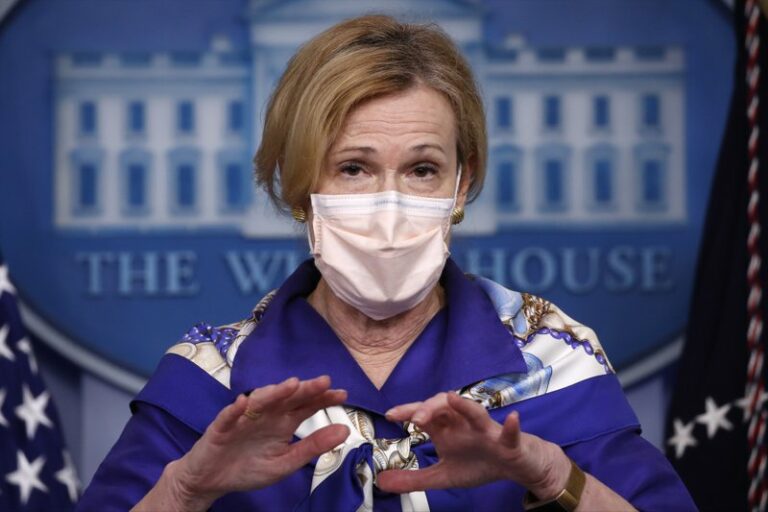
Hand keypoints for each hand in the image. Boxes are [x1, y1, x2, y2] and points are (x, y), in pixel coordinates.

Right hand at [166, 376, 348, 508]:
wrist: (211, 480)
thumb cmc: (249, 467)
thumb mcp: (286, 462)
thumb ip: (313, 447)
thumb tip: (344, 431)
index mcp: (283, 422)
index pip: (306, 406)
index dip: (322, 398)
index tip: (342, 394)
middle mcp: (266, 414)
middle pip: (287, 398)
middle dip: (304, 389)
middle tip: (323, 382)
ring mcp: (243, 418)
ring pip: (259, 401)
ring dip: (274, 392)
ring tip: (291, 385)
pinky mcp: (220, 428)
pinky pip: (228, 417)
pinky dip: (234, 410)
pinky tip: (243, 403)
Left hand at [376, 392, 569, 498]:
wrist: (514, 467)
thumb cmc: (479, 463)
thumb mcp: (442, 475)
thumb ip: (413, 478)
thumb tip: (381, 481)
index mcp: (447, 428)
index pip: (424, 414)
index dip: (408, 411)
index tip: (390, 415)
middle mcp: (464, 423)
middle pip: (445, 405)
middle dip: (430, 407)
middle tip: (415, 417)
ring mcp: (486, 430)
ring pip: (475, 411)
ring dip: (464, 406)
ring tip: (452, 400)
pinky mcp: (509, 441)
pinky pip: (511, 432)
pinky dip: (512, 426)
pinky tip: (512, 419)